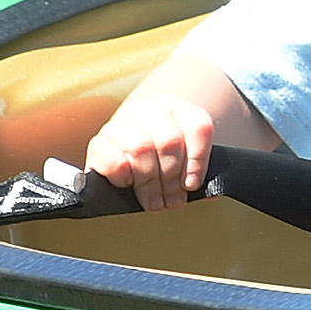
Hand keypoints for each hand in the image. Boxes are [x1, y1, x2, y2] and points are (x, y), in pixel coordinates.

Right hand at [86, 89, 218, 212]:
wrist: (123, 151)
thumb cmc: (159, 158)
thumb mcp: (183, 157)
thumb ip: (197, 169)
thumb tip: (211, 192)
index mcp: (178, 108)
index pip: (199, 127)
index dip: (199, 160)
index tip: (192, 184)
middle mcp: (149, 109)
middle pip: (169, 141)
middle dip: (172, 178)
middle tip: (173, 200)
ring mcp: (121, 123)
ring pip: (141, 148)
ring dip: (150, 182)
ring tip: (154, 201)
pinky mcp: (99, 142)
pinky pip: (114, 160)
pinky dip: (123, 178)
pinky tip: (129, 185)